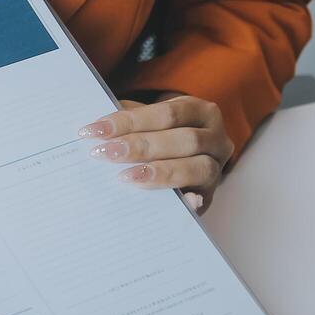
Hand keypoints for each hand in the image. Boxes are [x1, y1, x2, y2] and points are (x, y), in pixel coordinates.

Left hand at [78, 96, 233, 211]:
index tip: (96, 130)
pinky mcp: (210, 196)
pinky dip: (190, 200)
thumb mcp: (148, 124)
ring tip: (126, 177)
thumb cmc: (160, 139)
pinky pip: (203, 199)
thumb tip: (96, 129)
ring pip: (198, 167)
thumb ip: (129, 122)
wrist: (183, 165)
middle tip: (105, 153)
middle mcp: (216, 138)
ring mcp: (217, 167)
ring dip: (160, 172)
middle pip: (184, 139)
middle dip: (141, 146)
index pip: (167, 113)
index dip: (131, 121)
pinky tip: (177, 202)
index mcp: (200, 111)